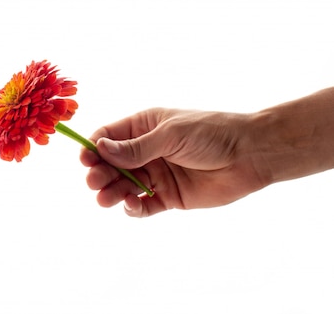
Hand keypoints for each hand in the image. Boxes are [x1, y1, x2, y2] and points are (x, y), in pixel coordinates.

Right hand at [80, 108, 267, 216]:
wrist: (250, 155)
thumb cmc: (211, 134)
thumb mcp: (170, 135)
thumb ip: (136, 147)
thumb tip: (100, 148)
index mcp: (143, 127)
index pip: (108, 137)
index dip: (93, 148)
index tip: (84, 160)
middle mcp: (145, 151)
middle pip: (111, 164)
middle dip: (100, 173)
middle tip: (94, 182)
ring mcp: (156, 174)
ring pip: (124, 186)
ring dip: (112, 192)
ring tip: (105, 200)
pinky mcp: (169, 196)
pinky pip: (144, 205)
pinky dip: (133, 208)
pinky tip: (131, 206)